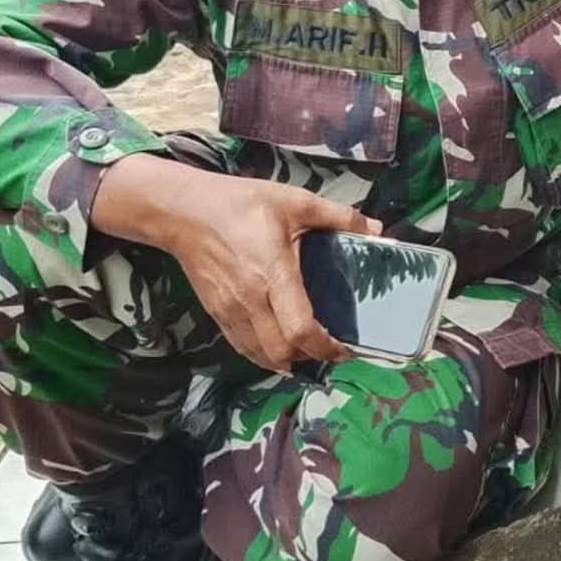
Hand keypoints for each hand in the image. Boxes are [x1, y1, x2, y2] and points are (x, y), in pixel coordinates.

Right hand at [147, 171, 382, 372]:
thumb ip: (339, 216)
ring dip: (288, 360)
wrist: (185, 211)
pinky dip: (264, 355)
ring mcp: (230, 311)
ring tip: (309, 349)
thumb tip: (376, 229)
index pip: (300, 328)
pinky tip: (280, 347)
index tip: (346, 347)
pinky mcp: (217, 313)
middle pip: (282, 352)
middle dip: (311, 358)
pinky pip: (243, 347)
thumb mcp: (295, 201)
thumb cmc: (242, 203)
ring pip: (261, 356)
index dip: (325, 346)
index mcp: (273, 274)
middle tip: (332, 348)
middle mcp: (251, 301)